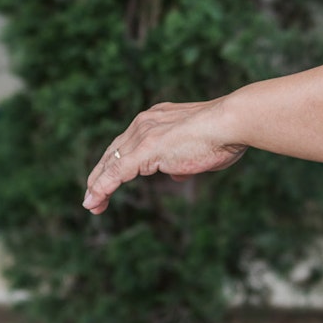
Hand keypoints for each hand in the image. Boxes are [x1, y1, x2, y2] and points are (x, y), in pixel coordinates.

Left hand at [82, 97, 247, 213]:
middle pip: (113, 152)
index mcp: (157, 118)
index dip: (116, 162)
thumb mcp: (199, 151)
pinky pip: (116, 173)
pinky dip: (102, 188)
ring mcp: (144, 136)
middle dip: (100, 175)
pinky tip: (93, 202)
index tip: (111, 178)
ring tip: (90, 204)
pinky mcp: (145, 150)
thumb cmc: (226, 134)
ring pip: (110, 163)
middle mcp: (145, 123)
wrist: (232, 122)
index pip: (128, 142)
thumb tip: (175, 175)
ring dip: (97, 186)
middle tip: (92, 195)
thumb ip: (182, 162)